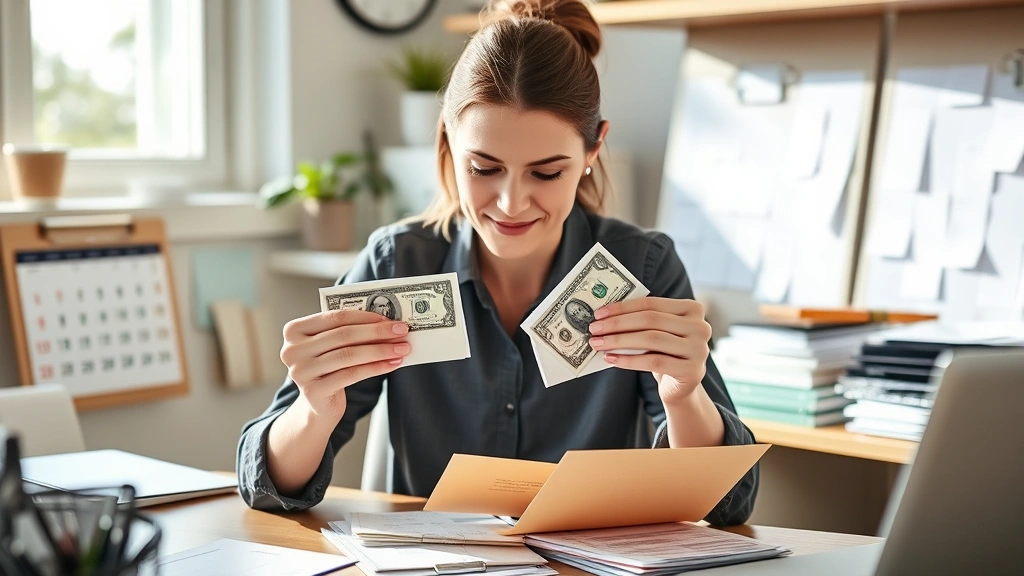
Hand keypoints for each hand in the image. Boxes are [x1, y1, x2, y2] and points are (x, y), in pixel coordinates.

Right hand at [280, 310, 409, 421]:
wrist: (318, 405)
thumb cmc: (328, 368)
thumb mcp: (331, 345)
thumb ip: (349, 330)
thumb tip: (387, 322)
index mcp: (294, 330)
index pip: (335, 317)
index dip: (366, 317)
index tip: (391, 319)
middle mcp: (292, 350)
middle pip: (343, 335)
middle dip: (377, 332)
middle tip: (401, 331)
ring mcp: (301, 371)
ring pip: (348, 355)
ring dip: (380, 350)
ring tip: (401, 348)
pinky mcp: (314, 391)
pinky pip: (351, 374)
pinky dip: (375, 368)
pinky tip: (391, 364)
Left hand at [588, 297, 711, 405]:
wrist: (681, 386)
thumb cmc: (665, 353)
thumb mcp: (657, 332)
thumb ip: (642, 320)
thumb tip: (605, 315)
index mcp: (693, 309)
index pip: (652, 304)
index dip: (623, 307)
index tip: (599, 313)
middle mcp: (701, 327)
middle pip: (651, 320)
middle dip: (618, 324)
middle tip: (594, 329)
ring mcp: (699, 349)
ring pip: (651, 340)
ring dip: (619, 341)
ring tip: (599, 344)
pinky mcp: (691, 371)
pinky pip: (654, 362)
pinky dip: (629, 360)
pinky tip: (611, 359)